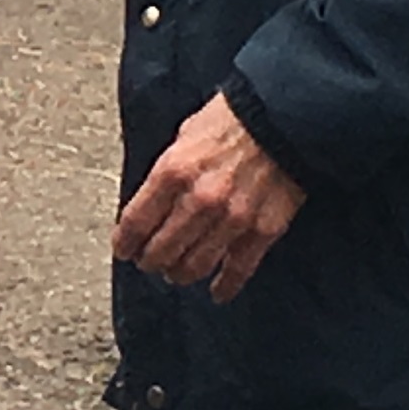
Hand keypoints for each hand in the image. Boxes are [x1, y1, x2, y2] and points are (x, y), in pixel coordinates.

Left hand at [112, 95, 307, 302]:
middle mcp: (199, 200)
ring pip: (194, 266)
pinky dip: (224, 286)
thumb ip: (167, 172)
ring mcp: (232, 218)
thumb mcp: (184, 136)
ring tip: (176, 273)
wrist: (285, 117)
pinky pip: (238, 270)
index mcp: (173, 171)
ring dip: (180, 274)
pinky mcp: (262, 230)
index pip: (136, 223)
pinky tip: (217, 292)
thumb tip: (151, 202)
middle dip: (150, 261)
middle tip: (149, 262)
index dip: (125, 243)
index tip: (124, 250)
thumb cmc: (232, 120)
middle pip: (161, 251)